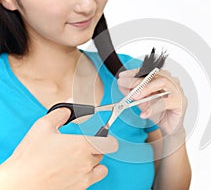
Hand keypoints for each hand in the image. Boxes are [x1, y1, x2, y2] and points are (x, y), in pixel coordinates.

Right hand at [0, 108, 117, 189]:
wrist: (20, 185)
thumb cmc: (30, 158)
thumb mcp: (42, 127)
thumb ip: (60, 114)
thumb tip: (68, 109)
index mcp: (82, 146)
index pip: (110, 143)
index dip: (108, 139)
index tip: (102, 137)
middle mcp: (87, 163)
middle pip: (102, 153)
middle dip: (94, 149)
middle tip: (80, 147)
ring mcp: (84, 178)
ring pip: (100, 169)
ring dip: (94, 163)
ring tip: (79, 160)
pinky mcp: (79, 189)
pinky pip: (91, 181)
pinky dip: (87, 176)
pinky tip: (73, 171)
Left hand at [118, 69, 187, 136]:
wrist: (169, 128)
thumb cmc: (159, 113)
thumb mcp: (142, 102)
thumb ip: (134, 94)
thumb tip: (122, 85)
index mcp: (161, 78)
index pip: (147, 71)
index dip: (134, 72)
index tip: (122, 76)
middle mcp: (170, 81)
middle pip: (154, 75)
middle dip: (137, 80)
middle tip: (124, 83)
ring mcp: (176, 90)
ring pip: (162, 83)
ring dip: (146, 89)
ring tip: (135, 96)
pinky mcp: (180, 102)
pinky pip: (165, 103)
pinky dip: (153, 108)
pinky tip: (144, 114)